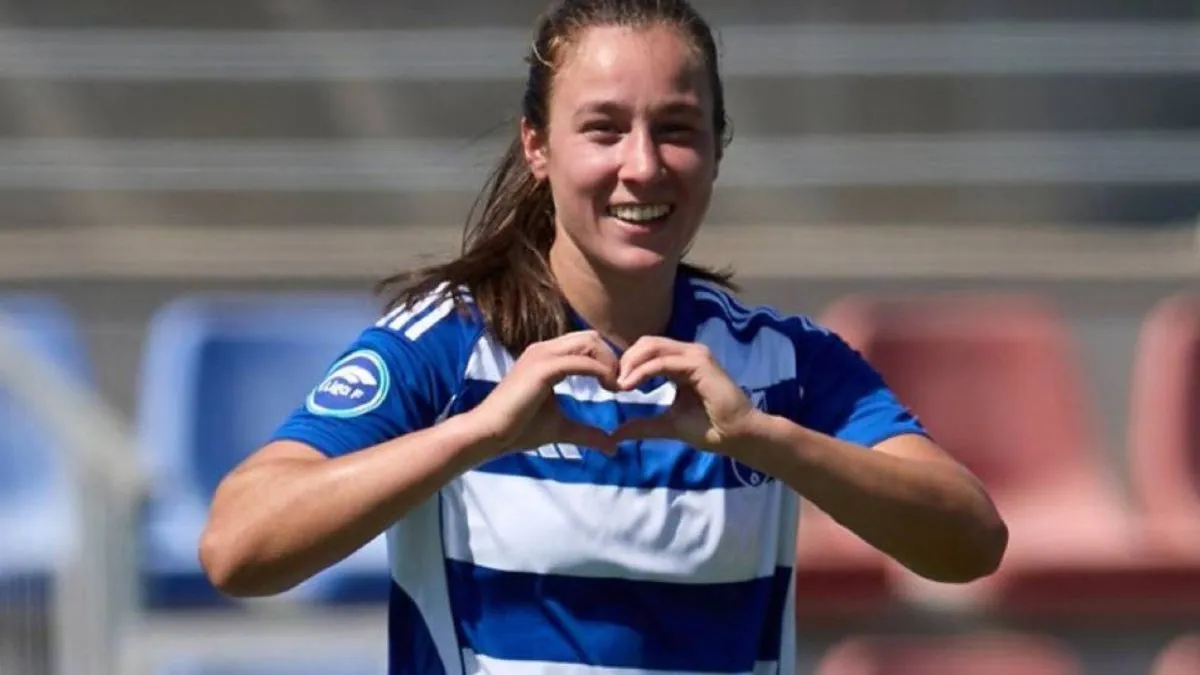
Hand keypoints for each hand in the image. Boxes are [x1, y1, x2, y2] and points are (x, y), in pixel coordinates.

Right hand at [466, 330, 619, 456]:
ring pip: (589, 342)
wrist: (489, 434)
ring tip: (616, 387)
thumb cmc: (519, 429)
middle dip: (612, 358)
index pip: (586, 343)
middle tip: (620, 385)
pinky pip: (581, 361)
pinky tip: (608, 389)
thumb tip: (612, 446)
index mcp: (547, 356)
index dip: (606, 360)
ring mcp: (542, 355)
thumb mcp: (561, 429)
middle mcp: (545, 349)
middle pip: (591, 337)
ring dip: (609, 362)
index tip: (617, 386)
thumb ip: (587, 433)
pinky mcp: (543, 368)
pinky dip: (601, 371)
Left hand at [613, 336, 760, 453]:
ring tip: (619, 384)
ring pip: (652, 347)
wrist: (736, 436)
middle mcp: (688, 353)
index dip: (627, 364)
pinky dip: (642, 372)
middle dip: (625, 360)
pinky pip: (662, 362)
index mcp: (681, 363)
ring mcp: (695, 354)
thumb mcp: (667, 425)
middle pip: (647, 343)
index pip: (647, 351)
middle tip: (612, 384)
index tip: (613, 386)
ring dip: (631, 364)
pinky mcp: (699, 363)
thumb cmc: (709, 428)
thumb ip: (643, 425)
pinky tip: (629, 385)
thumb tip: (615, 434)